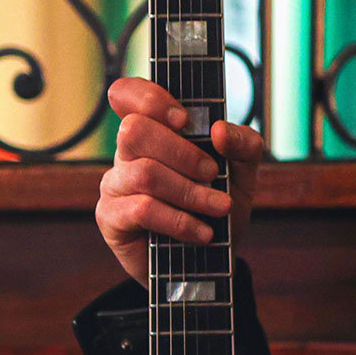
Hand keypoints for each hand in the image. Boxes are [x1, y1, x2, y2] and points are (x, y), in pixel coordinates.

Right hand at [96, 77, 265, 286]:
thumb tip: (219, 130)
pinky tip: (202, 232)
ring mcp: (115, 184)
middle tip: (212, 173)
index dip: (149, 98)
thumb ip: (243, 144)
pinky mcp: (112, 218)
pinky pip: (141, 209)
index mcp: (154, 130)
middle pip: (134, 130)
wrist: (212, 259)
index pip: (127, 95)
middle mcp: (127, 153)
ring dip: (190, 192)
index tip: (184, 119)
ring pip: (144, 173)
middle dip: (182, 152)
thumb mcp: (243, 172)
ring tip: (219, 208)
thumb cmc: (219, 205)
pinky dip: (179, 220)